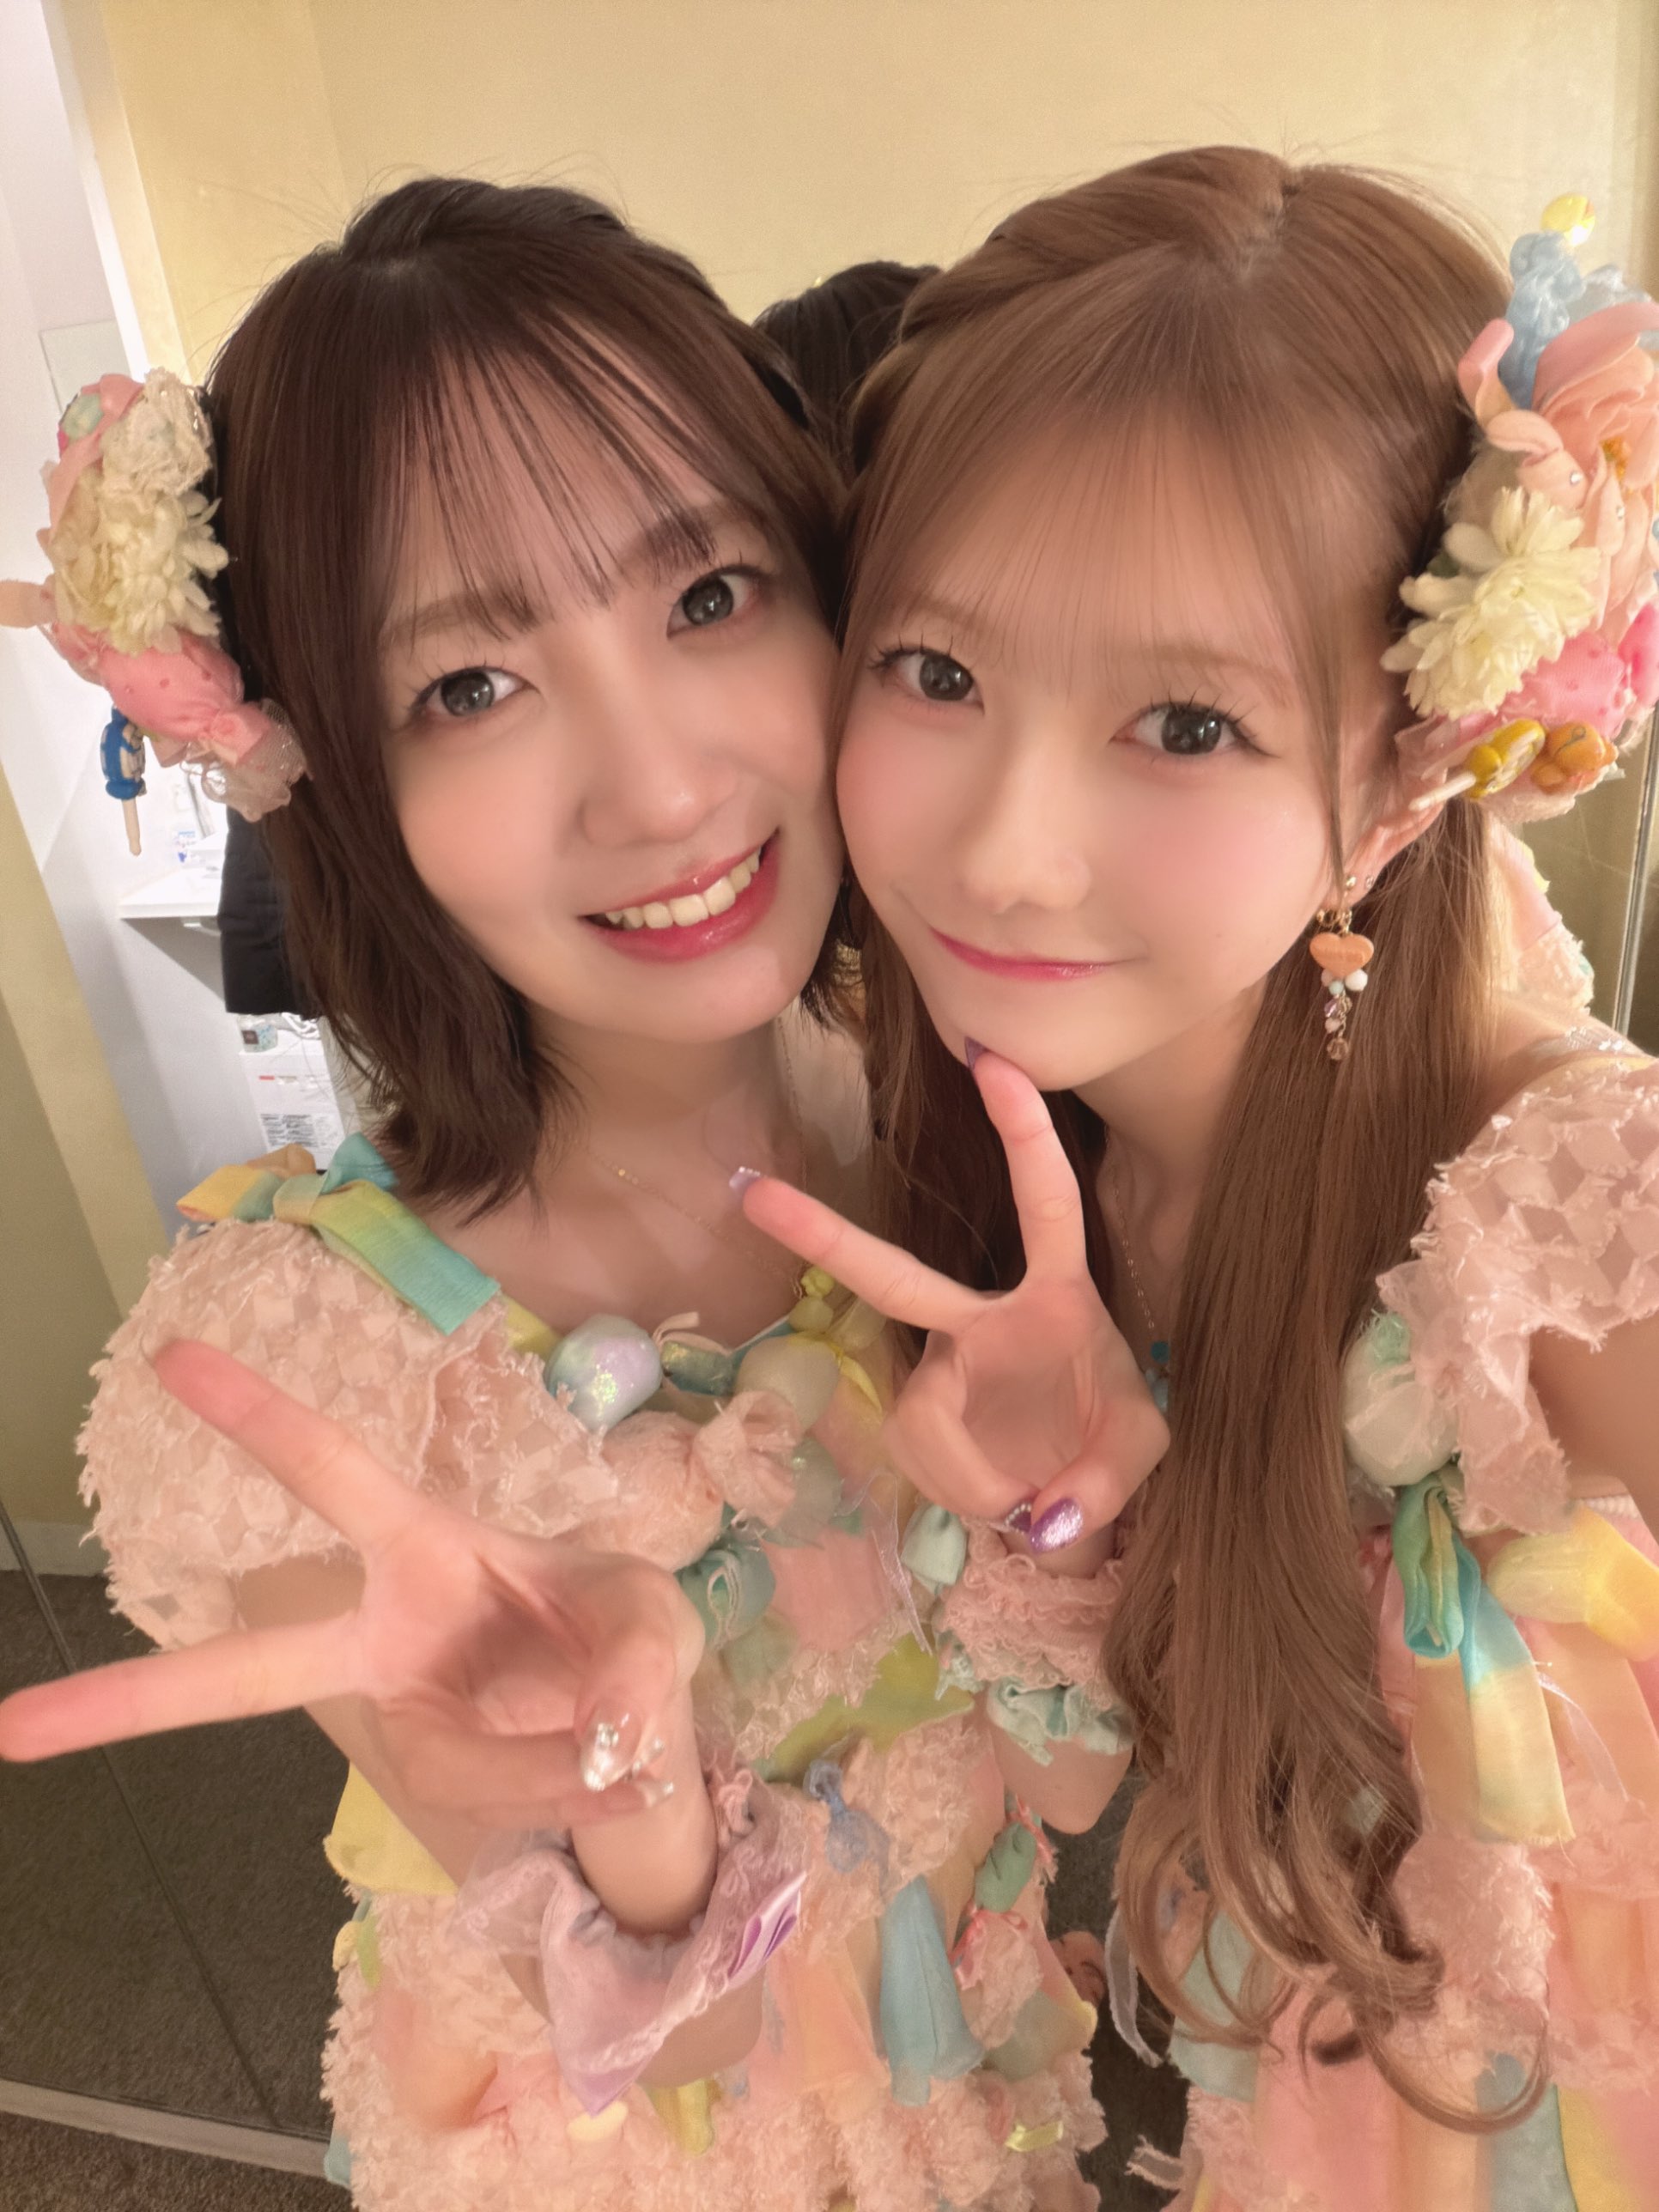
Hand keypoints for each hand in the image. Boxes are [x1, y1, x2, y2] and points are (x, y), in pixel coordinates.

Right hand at [0, 1342, 704, 1829]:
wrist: (634, 1722)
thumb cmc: (621, 1625)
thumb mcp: (653, 1615)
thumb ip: (636, 1661)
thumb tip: (599, 1745)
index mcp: (425, 1544)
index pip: (332, 1471)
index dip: (258, 1416)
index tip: (169, 1356)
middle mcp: (386, 1631)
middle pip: (247, 1672)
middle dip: (132, 1699)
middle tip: (9, 1730)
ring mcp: (401, 1716)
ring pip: (441, 1765)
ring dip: (542, 1761)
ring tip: (619, 1745)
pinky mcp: (432, 1783)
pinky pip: (494, 1802)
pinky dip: (566, 1789)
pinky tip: (604, 1770)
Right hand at [740, 1050, 1166, 1550]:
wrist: (1073, 1501)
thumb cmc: (1110, 1442)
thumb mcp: (1145, 1452)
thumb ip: (1109, 1475)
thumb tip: (1043, 1512)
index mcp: (1059, 1296)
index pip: (1044, 1202)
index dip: (1022, 1132)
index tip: (990, 1059)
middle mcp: (987, 1318)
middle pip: (896, 1276)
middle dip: (824, 1234)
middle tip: (753, 1192)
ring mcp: (942, 1368)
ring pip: (926, 1414)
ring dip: (975, 1473)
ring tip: (1026, 1501)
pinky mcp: (918, 1418)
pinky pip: (922, 1456)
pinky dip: (965, 1491)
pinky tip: (994, 1497)